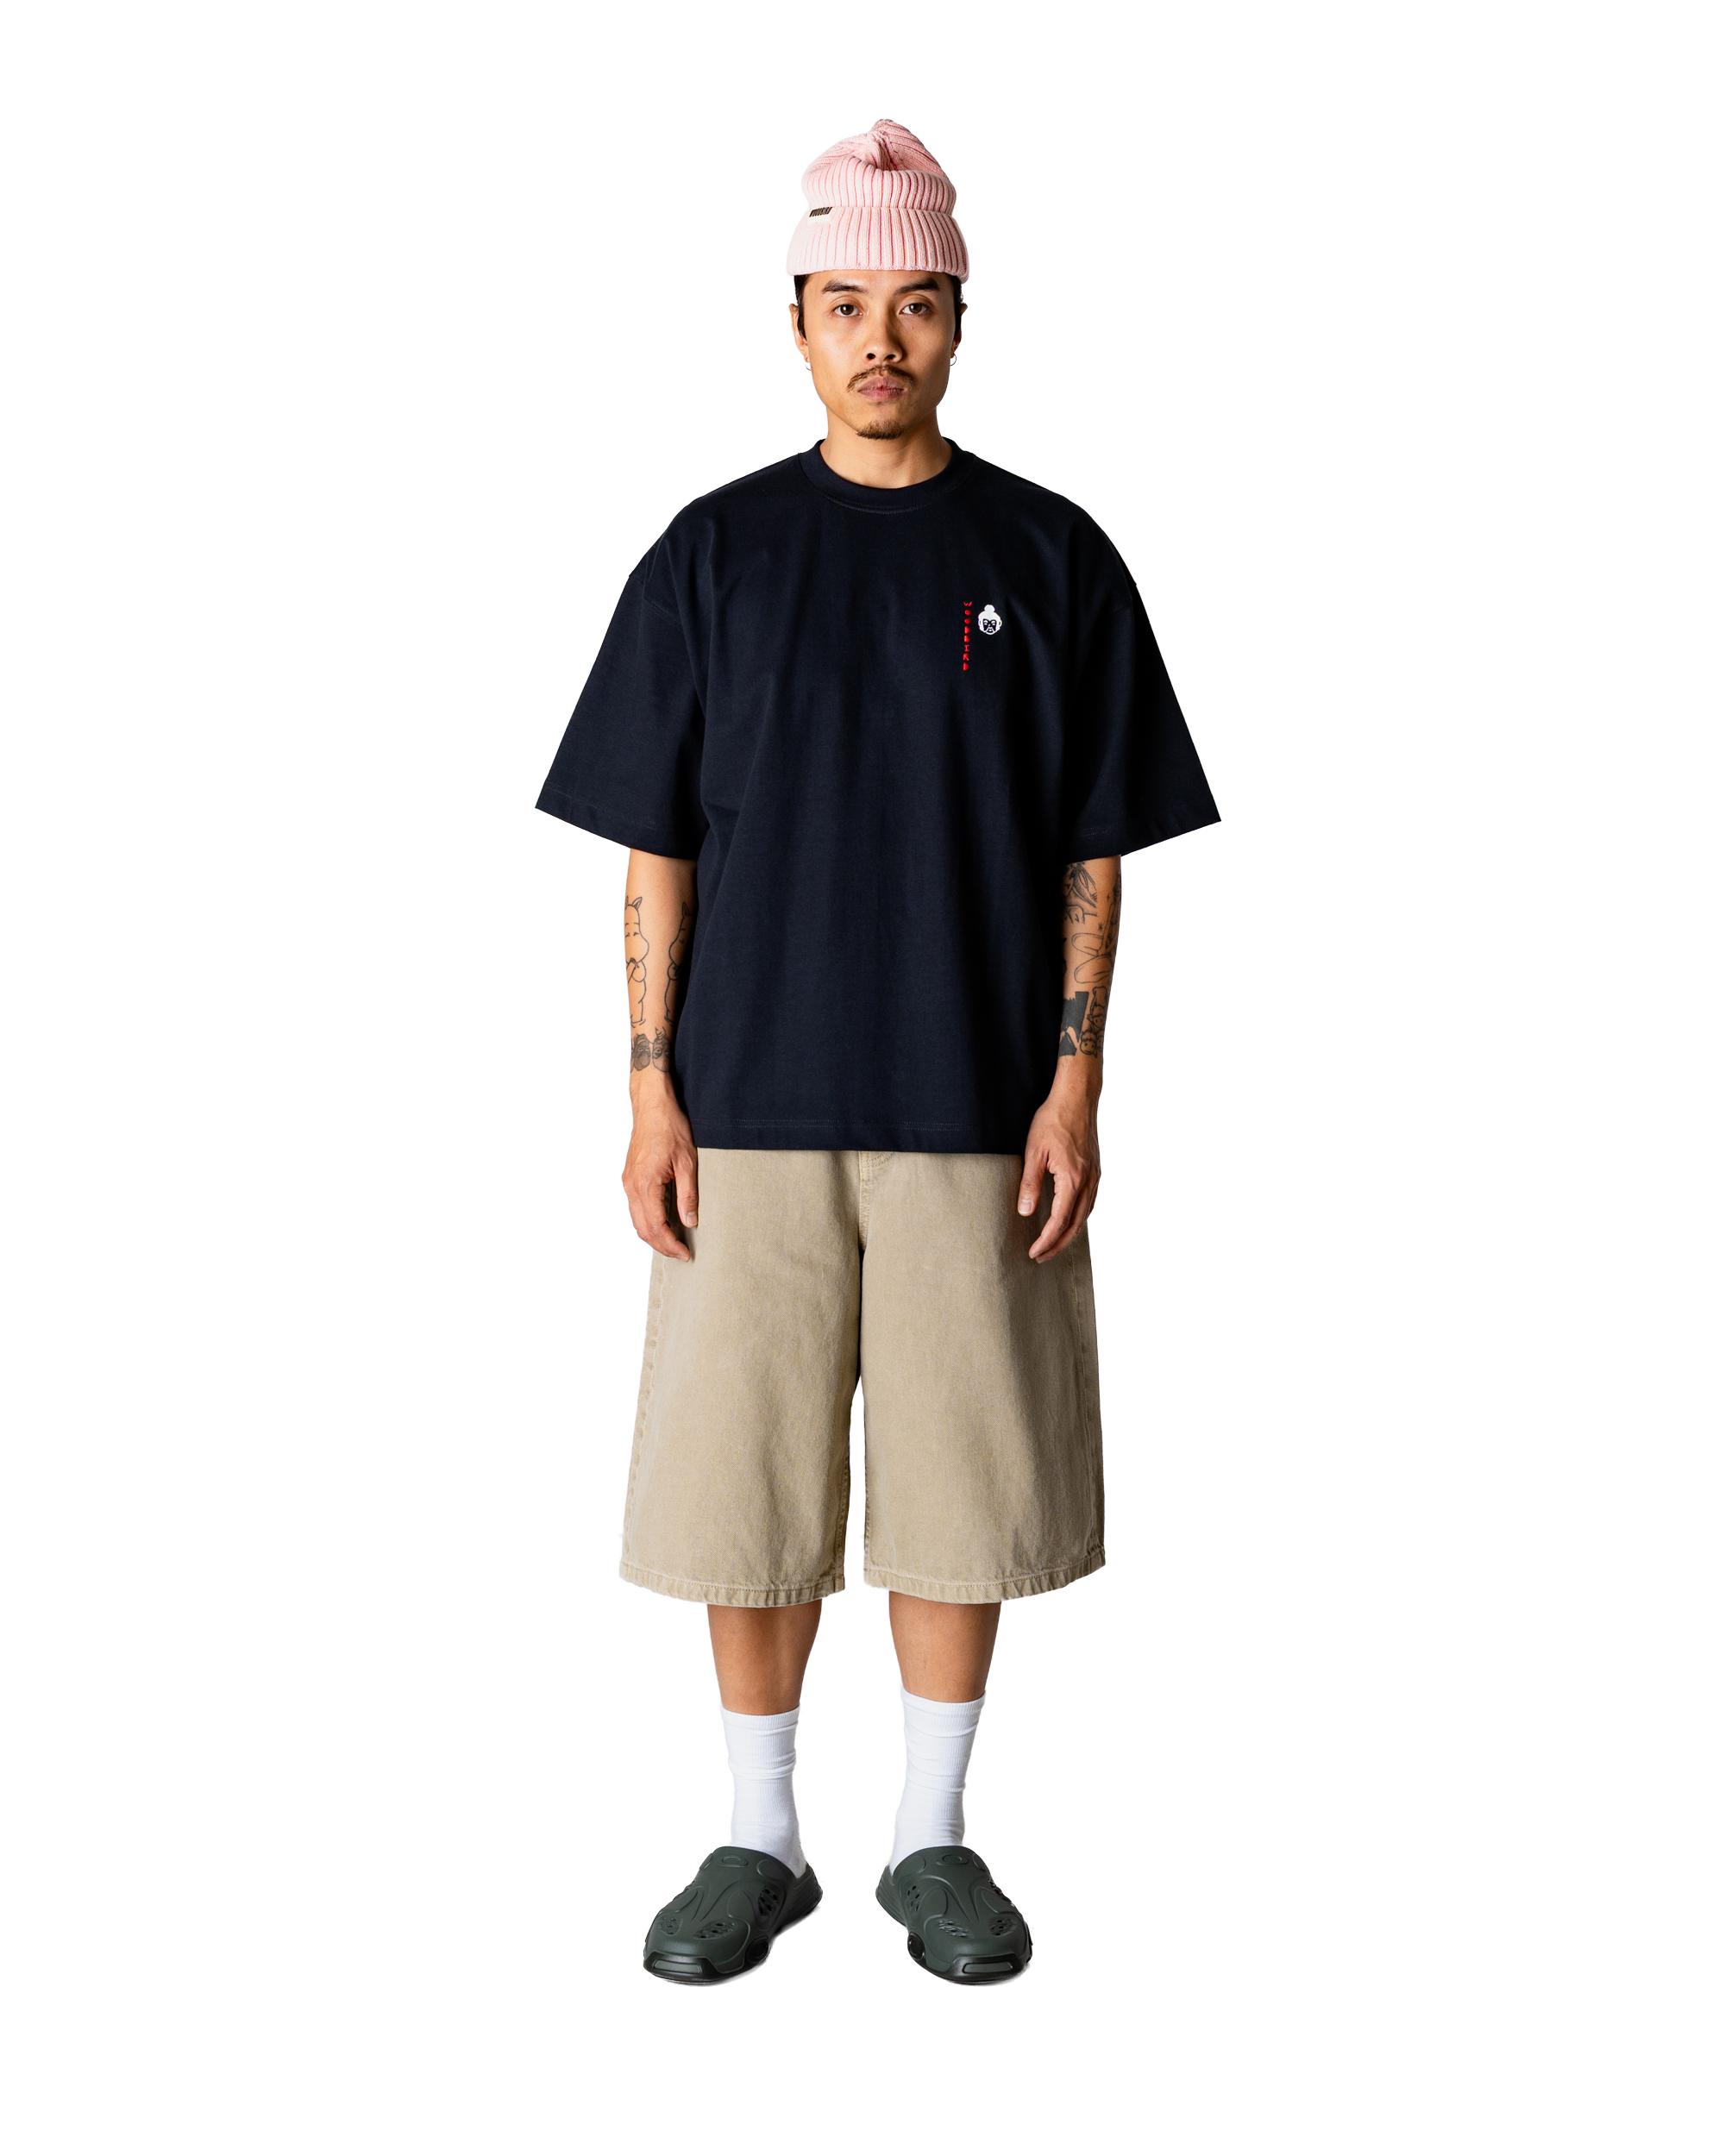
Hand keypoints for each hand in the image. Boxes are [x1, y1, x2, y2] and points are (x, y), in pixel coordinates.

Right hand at [622, 1073, 697, 1259]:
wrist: (653, 1106)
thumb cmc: (669, 1128)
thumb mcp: (687, 1162)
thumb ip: (688, 1195)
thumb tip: (690, 1222)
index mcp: (646, 1184)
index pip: (656, 1226)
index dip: (671, 1245)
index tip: (685, 1254)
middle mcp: (632, 1186)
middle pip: (643, 1228)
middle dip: (661, 1245)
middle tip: (680, 1254)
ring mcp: (628, 1181)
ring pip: (637, 1220)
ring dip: (653, 1235)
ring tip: (673, 1242)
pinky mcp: (629, 1177)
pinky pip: (635, 1207)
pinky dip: (647, 1220)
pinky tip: (663, 1222)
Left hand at [1018, 1066, 1100, 1262]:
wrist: (1077, 1097)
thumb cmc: (1054, 1119)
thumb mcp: (1034, 1151)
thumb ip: (1029, 1184)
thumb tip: (1024, 1211)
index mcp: (1073, 1179)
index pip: (1059, 1220)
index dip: (1046, 1240)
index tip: (1034, 1252)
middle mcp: (1088, 1181)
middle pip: (1075, 1225)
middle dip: (1058, 1244)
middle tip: (1041, 1256)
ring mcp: (1094, 1176)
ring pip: (1085, 1215)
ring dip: (1070, 1233)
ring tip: (1053, 1244)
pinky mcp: (1095, 1170)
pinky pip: (1089, 1202)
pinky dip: (1079, 1218)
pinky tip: (1069, 1219)